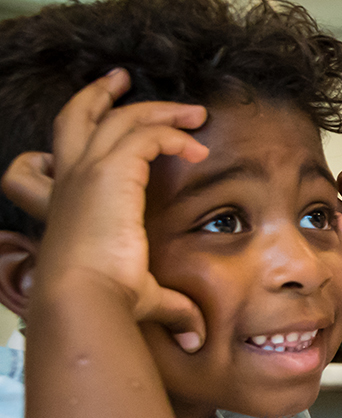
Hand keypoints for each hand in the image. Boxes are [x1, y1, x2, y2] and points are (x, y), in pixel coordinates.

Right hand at [3, 70, 208, 350]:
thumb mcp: (139, 297)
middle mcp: (72, 181)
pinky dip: (173, 135)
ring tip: (194, 111)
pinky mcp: (113, 172)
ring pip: (122, 118)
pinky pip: (147, 135)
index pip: (67, 153)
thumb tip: (197, 339)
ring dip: (160, 109)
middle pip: (77, 117)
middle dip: (100, 94)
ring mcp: (88, 172)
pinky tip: (196, 149)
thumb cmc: (102, 302)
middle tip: (120, 78)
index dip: (85, 132)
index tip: (109, 120)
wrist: (85, 298)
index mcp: (70, 202)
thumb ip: (171, 309)